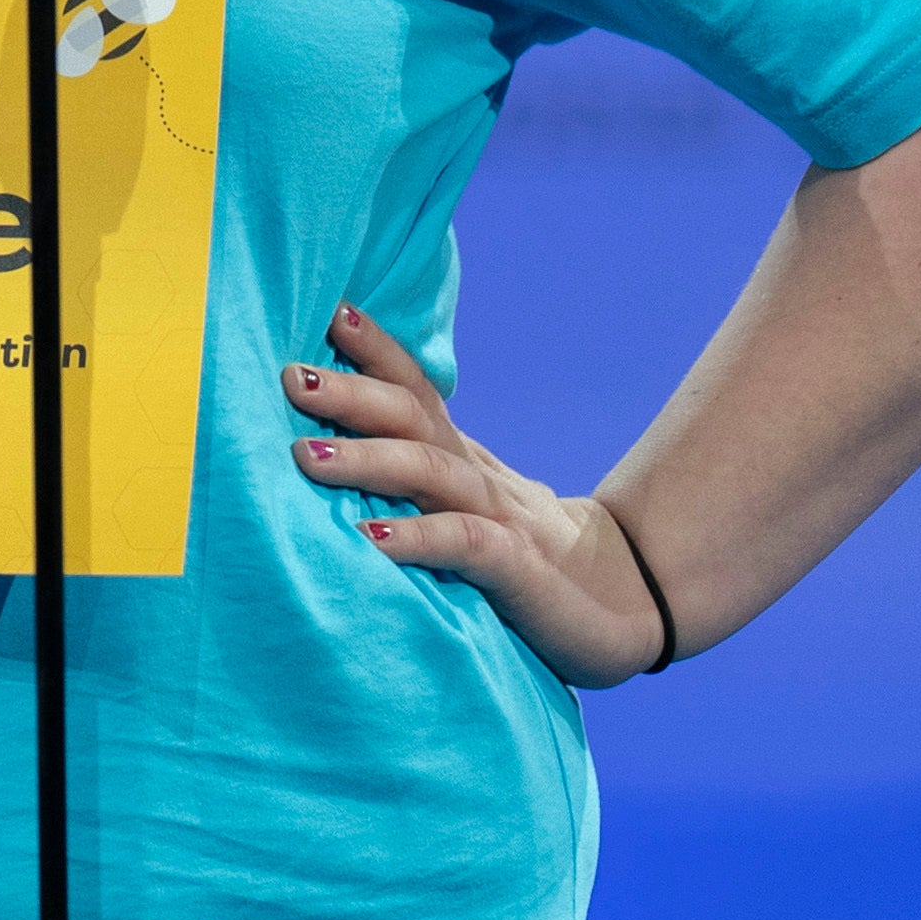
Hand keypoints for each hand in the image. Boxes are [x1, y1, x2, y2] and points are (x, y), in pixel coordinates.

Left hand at [285, 302, 671, 688]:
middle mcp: (478, 477)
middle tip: (290, 377)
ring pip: (430, 471)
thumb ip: (419, 487)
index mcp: (464, 460)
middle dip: (350, 393)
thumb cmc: (527, 563)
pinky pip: (463, 544)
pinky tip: (369, 540)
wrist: (629, 607)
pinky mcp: (518, 571)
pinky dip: (415, 537)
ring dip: (365, 458)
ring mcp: (502, 518)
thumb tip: (333, 461)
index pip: (417, 390)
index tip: (326, 312)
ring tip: (303, 456)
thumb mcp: (469, 513)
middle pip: (412, 417)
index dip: (375, 350)